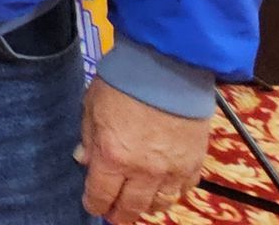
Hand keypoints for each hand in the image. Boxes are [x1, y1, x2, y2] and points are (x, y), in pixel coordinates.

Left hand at [78, 76, 212, 222]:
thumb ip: (88, 137)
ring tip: (139, 203)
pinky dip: (173, 193)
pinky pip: (184, 190)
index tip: (92, 205)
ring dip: (147, 207)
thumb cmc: (124, 82)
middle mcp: (143, 171)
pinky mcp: (194, 163)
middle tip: (114, 215)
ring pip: (160, 204)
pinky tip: (165, 188)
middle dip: (120, 214)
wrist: (167, 68)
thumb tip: (84, 160)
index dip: (94, 204)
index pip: (100, 195)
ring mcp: (171, 170)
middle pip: (131, 207)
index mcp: (112, 157)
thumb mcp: (92, 106)